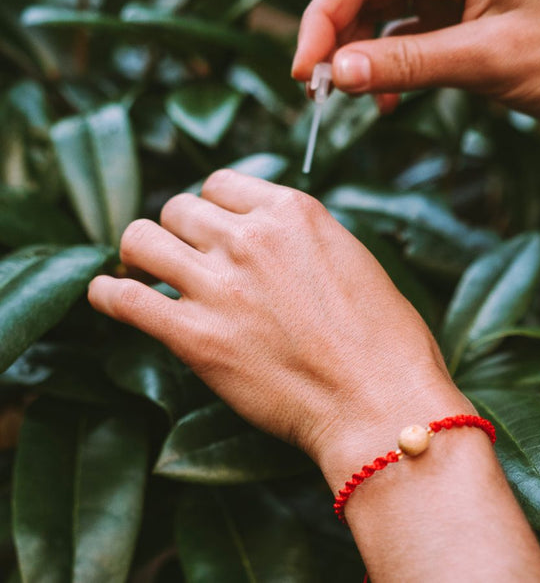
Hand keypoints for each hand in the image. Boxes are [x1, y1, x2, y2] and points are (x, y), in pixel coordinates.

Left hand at [88, 171, 469, 487]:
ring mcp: (218, 285)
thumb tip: (273, 239)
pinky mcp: (195, 336)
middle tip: (184, 256)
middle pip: (179, 207)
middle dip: (179, 229)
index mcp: (291, 212)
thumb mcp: (353, 260)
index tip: (213, 229)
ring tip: (143, 271)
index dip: (213, 207)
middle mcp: (249, 238)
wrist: (378, 402)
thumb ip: (305, 239)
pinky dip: (107, 294)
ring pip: (142, 238)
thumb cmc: (385, 339)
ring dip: (140, 252)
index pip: (221, 184)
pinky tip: (107, 295)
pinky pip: (123, 298)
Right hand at [292, 0, 539, 124]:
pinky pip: (407, 36)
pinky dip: (389, 67)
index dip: (324, 15)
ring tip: (356, 100)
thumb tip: (338, 73)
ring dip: (361, 56)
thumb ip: (409, 64)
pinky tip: (388, 100)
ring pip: (382, 12)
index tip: (306, 70)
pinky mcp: (462, 16)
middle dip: (337, 38)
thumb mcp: (491, 61)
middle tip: (321, 92)